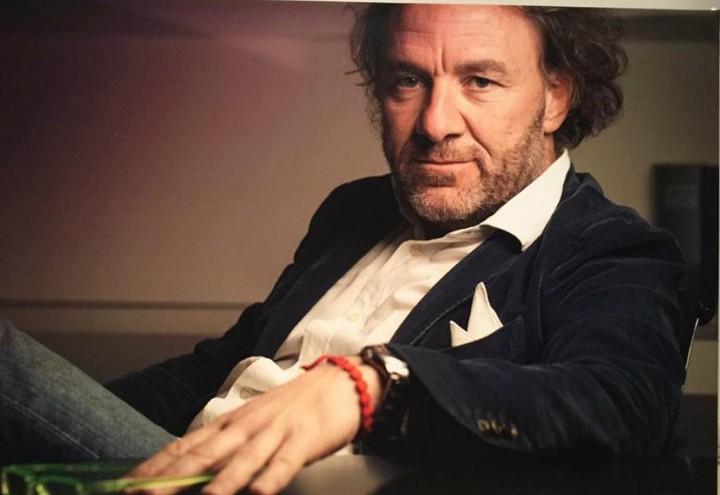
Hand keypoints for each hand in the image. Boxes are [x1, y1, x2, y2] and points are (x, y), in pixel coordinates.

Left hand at [129, 357, 381, 494]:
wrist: (339, 382)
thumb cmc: (291, 407)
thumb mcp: (253, 423)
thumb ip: (224, 445)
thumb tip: (188, 469)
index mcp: (230, 423)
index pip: (184, 445)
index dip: (155, 466)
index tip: (126, 484)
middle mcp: (246, 426)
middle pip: (203, 454)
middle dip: (170, 477)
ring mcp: (275, 432)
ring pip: (242, 460)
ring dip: (217, 483)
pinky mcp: (304, 439)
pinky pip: (285, 462)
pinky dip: (271, 477)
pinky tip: (259, 492)